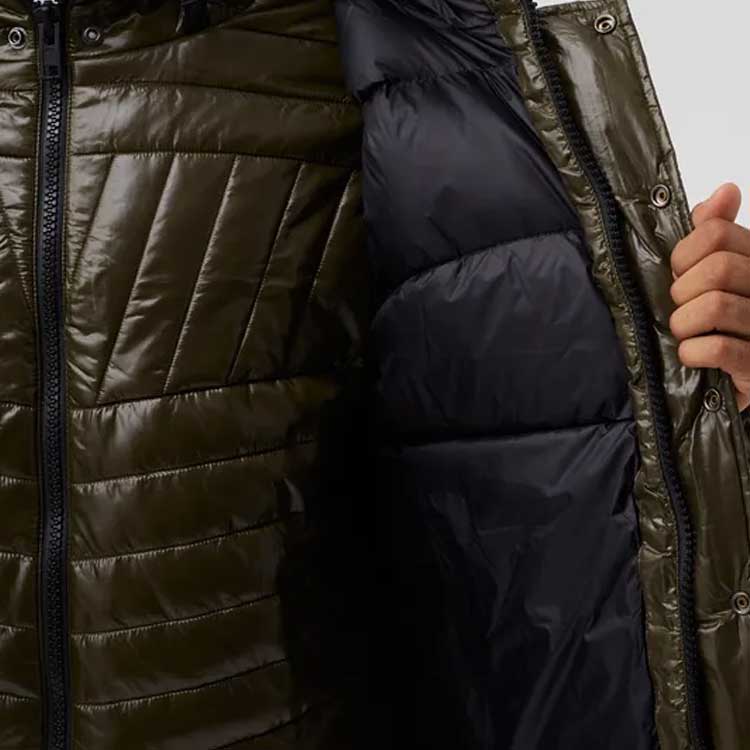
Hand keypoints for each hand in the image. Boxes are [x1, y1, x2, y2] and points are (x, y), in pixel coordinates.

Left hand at [669, 183, 749, 411]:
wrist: (736, 379)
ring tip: (687, 333)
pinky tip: (693, 356)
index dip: (684, 254)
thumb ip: (716, 234)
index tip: (679, 273)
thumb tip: (725, 192)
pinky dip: (694, 352)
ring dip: (685, 324)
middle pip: (718, 268)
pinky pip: (720, 348)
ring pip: (716, 306)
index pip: (716, 233)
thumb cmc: (721, 324)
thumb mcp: (713, 275)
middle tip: (683, 308)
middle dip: (683, 291)